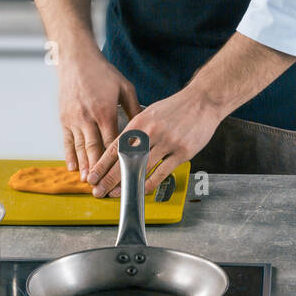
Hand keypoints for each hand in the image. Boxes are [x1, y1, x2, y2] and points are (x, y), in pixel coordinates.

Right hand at [57, 45, 140, 180]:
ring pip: (79, 148)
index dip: (117, 161)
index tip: (122, 174)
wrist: (76, 59)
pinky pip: (66, 141)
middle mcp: (88, 118)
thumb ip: (134, 108)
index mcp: (105, 111)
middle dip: (99, 171)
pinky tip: (73, 168)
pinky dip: (69, 156)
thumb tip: (145, 125)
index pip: (113, 143)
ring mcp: (74, 119)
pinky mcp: (64, 118)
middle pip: (94, 150)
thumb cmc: (102, 72)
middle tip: (102, 187)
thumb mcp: (124, 87)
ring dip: (84, 167)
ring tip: (88, 182)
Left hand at [87, 87, 221, 197]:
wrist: (202, 101)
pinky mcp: (182, 152)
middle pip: (126, 160)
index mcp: (140, 122)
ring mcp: (168, 143)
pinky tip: (142, 190)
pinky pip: (163, 172)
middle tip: (99, 190)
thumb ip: (136, 131)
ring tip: (117, 194)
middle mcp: (152, 132)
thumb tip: (120, 150)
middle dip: (109, 178)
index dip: (102, 164)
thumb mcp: (150, 113)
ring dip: (127, 184)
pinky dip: (151, 183)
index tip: (93, 176)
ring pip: (143, 168)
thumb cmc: (176, 108)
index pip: (116, 147)